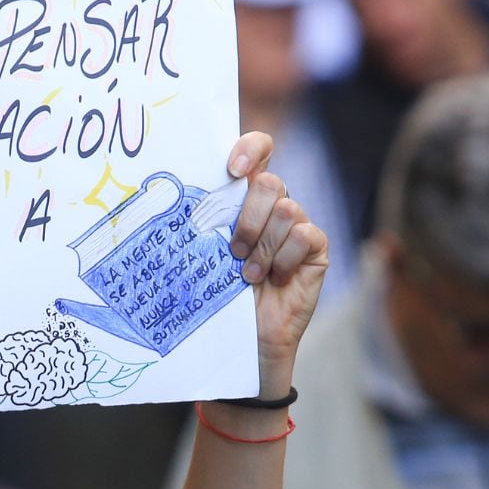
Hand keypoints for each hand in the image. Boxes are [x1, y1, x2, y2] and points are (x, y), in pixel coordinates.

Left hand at [225, 132, 328, 398]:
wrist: (246, 339)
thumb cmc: (220, 294)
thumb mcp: (206, 254)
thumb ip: (206, 222)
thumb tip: (173, 196)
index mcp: (245, 197)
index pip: (258, 150)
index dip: (250, 149)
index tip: (232, 170)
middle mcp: (274, 206)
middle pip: (269, 182)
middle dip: (248, 217)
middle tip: (233, 251)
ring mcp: (297, 226)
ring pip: (286, 210)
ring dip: (263, 247)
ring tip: (249, 276)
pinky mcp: (315, 249)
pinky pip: (304, 236)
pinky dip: (284, 259)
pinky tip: (276, 280)